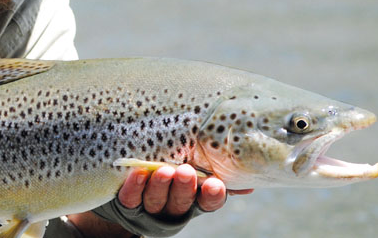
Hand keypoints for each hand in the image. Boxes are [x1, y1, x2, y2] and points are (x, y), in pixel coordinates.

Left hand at [117, 164, 252, 215]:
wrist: (127, 196)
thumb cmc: (170, 178)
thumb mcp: (195, 177)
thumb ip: (216, 175)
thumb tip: (250, 183)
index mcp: (193, 200)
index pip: (208, 202)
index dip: (212, 196)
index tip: (217, 185)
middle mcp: (173, 207)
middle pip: (181, 201)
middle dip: (185, 187)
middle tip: (186, 171)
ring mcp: (149, 207)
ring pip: (156, 200)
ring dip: (161, 185)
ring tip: (164, 170)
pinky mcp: (127, 204)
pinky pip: (131, 198)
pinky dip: (135, 186)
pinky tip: (139, 173)